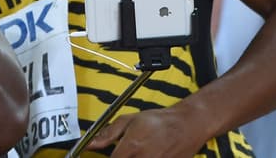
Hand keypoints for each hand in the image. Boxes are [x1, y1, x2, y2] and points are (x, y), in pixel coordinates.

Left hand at [89, 105, 207, 157]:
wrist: (186, 126)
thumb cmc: (158, 122)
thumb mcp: (129, 120)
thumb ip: (108, 134)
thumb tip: (89, 143)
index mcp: (133, 146)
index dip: (107, 157)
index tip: (107, 154)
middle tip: (126, 152)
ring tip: (139, 152)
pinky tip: (149, 154)